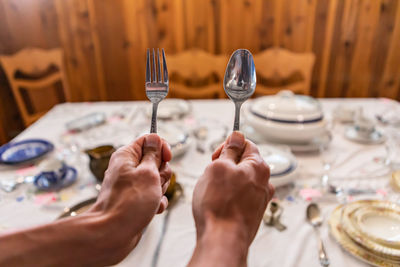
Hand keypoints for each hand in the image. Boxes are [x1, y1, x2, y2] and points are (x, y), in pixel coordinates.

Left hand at [90, 133, 171, 261]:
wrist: (112, 233)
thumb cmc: (129, 203)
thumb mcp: (148, 173)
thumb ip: (154, 154)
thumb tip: (154, 138)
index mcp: (127, 155)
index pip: (148, 140)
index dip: (161, 147)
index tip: (167, 158)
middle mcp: (128, 168)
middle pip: (156, 161)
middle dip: (162, 173)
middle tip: (155, 183)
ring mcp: (132, 185)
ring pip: (157, 179)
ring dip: (160, 189)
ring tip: (151, 198)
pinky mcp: (135, 199)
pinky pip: (153, 195)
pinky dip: (157, 201)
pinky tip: (153, 209)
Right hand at [189, 131, 273, 266]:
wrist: (223, 240)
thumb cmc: (219, 204)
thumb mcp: (219, 167)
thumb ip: (229, 150)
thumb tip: (237, 135)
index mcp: (259, 167)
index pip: (246, 144)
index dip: (228, 146)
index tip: (215, 156)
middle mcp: (264, 182)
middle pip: (243, 162)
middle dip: (225, 165)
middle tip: (212, 175)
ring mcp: (260, 199)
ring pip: (240, 180)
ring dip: (226, 181)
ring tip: (214, 193)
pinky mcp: (253, 212)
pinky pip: (239, 196)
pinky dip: (228, 196)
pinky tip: (219, 204)